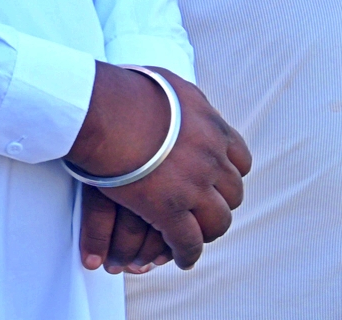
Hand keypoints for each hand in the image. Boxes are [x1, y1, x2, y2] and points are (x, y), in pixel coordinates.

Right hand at [66, 64, 250, 269]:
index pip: (239, 160)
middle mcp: (211, 158)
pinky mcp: (170, 211)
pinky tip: (181, 258)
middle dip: (220, 203)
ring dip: (208, 231)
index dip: (229, 174)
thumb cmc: (123, 91)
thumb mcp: (166, 84)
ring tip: (196, 238)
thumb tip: (181, 99)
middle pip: (232, 193)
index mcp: (212, 127)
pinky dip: (187, 254)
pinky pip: (188, 243)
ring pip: (217, 221)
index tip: (219, 181)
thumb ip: (182, 99)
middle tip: (205, 210)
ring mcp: (194, 187)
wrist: (102, 110)